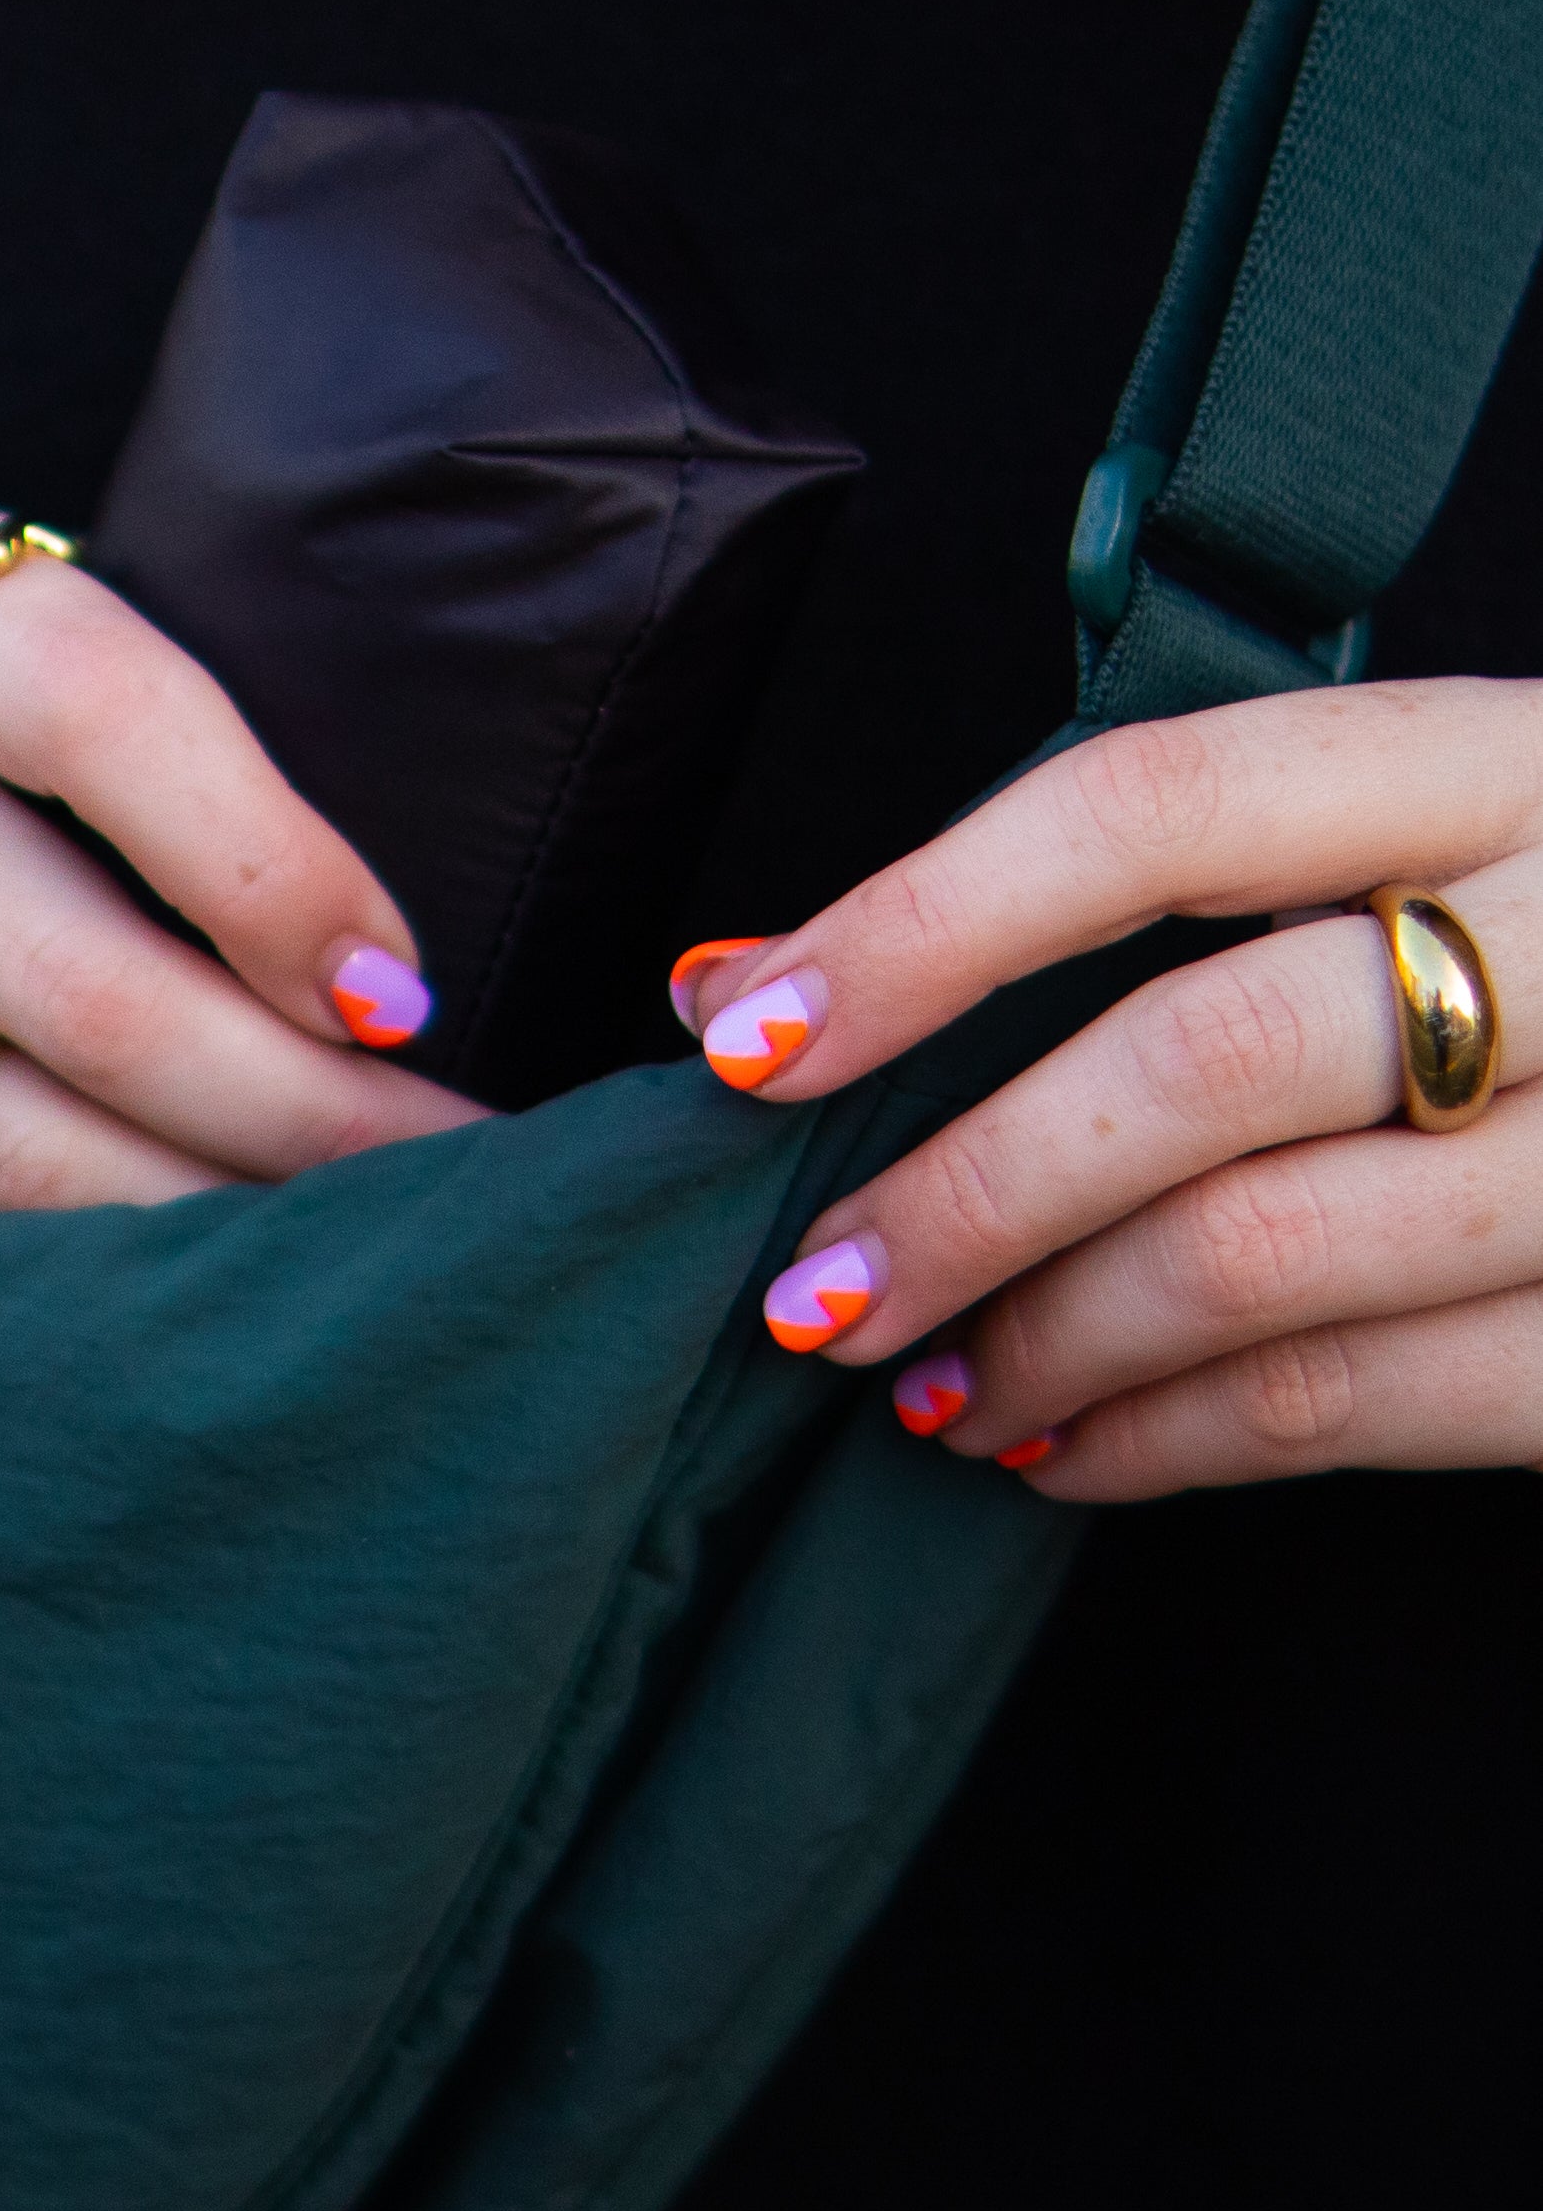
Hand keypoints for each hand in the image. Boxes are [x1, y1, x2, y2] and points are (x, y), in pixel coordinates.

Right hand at [0, 424, 475, 1216]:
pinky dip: (74, 1271)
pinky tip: (200, 1295)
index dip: (275, 868)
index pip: (104, 719)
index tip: (405, 989)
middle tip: (474, 1173)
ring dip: (217, 1223)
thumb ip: (112, 696)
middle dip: (307, 1114)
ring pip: (10, 1148)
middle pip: (85, 993)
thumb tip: (367, 919)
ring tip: (382, 1261)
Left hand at [678, 679, 1542, 1496]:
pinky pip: (1366, 1407)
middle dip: (963, 1194)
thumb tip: (744, 980)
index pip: (1164, 802)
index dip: (928, 919)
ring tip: (918, 1380)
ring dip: (1048, 1344)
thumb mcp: (1428, 837)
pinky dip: (1174, 1445)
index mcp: (1517, 755)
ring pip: (1269, 1261)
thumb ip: (1141, 889)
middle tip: (809, 1287)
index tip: (746, 1031)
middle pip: (1204, 1063)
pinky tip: (1064, 1455)